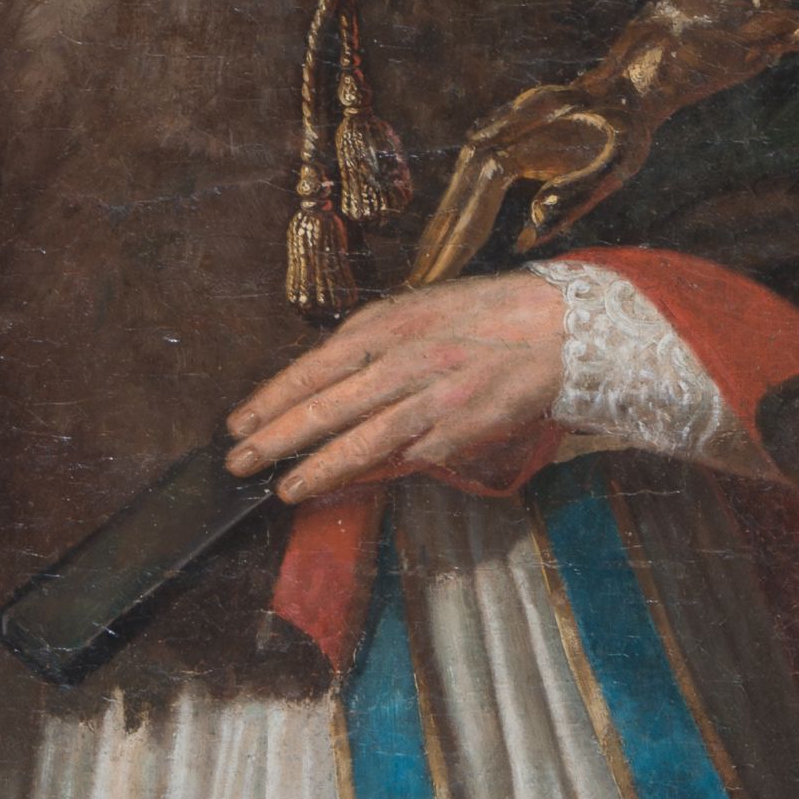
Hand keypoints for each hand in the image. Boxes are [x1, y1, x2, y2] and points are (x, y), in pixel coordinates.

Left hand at [226, 272, 567, 505]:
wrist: (560, 329)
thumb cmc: (486, 315)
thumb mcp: (419, 310)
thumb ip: (371, 344)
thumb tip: (324, 380)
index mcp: (389, 326)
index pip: (313, 368)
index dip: (271, 399)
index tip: (239, 422)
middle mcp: (405, 363)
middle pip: (326, 408)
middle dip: (275, 438)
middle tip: (238, 462)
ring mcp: (432, 402)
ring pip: (362, 442)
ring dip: (318, 469)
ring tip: (285, 488)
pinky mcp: (458, 434)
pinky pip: (406, 459)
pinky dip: (375, 473)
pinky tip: (347, 485)